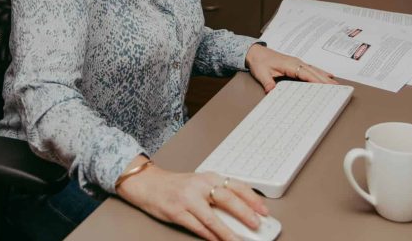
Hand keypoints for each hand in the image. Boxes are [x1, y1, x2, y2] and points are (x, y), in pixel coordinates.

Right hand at [117, 158, 267, 240]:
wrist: (147, 183)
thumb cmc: (176, 185)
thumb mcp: (199, 183)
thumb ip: (217, 194)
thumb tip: (242, 213)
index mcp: (208, 176)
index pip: (235, 185)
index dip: (252, 199)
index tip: (264, 210)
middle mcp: (199, 185)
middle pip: (227, 199)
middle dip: (244, 213)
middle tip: (257, 225)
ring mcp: (187, 199)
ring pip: (212, 218)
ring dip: (228, 232)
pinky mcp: (177, 212)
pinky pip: (197, 227)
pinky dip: (210, 236)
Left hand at [245, 43, 335, 91]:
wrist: (256, 53)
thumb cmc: (259, 62)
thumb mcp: (261, 73)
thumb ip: (268, 83)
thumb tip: (272, 91)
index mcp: (290, 64)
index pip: (306, 73)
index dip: (316, 80)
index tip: (326, 86)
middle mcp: (296, 62)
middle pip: (314, 72)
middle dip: (326, 80)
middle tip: (338, 88)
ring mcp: (297, 62)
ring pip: (314, 70)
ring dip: (325, 77)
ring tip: (336, 84)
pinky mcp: (296, 64)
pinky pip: (311, 69)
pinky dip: (320, 72)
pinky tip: (327, 75)